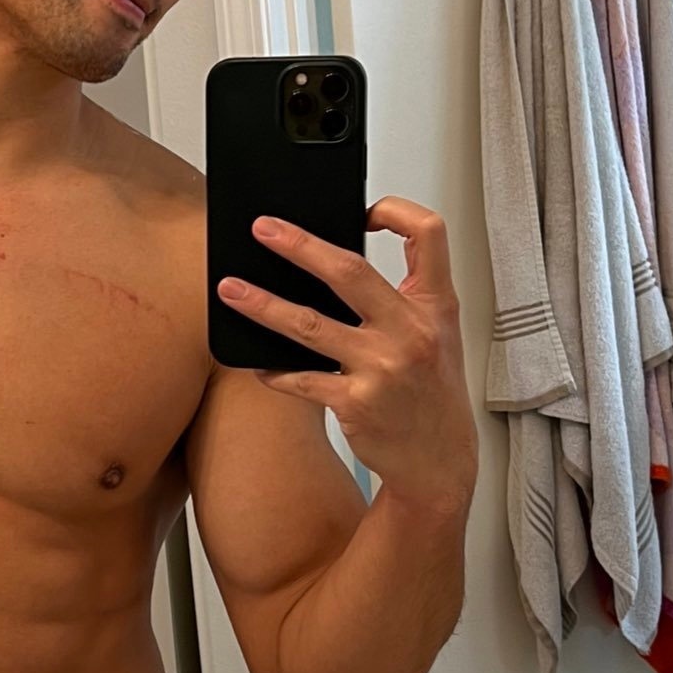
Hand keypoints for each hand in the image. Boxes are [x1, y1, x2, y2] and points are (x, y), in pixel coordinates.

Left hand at [216, 196, 477, 514]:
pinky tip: (256, 362)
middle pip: (349, 271)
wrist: (441, 463)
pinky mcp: (356, 403)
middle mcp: (411, 331)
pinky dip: (273, 370)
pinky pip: (300, 379)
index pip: (428, 234)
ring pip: (309, 324)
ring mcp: (383, 368)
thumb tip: (337, 263)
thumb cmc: (434, 395)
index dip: (395, 211)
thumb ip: (403, 298)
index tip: (363, 209)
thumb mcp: (439, 335)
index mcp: (436, 306)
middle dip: (299, 245)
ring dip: (263, 305)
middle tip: (263, 230)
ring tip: (230, 290)